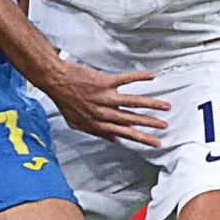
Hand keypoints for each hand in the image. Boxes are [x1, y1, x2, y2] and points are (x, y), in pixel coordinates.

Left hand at [39, 61, 170, 146]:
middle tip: (165, 126)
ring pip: (132, 102)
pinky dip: (139, 77)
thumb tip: (113, 139)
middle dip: (150, 124)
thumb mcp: (76, 123)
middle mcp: (102, 112)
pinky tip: (152, 77)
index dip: (140, 138)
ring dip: (151, 104)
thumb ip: (96, 132)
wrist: (55, 81)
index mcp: (97, 123)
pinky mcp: (104, 82)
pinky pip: (126, 79)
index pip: (123, 133)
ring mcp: (105, 96)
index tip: (155, 142)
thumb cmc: (64, 100)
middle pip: (131, 119)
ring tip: (165, 106)